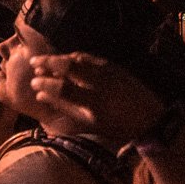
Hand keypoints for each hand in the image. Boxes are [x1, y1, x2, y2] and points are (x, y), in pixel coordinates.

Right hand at [28, 52, 164, 145]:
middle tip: (34, 63)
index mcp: (93, 103)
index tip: (34, 82)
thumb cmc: (117, 126)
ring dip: (60, 57)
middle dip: (48, 62)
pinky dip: (74, 57)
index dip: (45, 83)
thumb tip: (41, 96)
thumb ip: (65, 108)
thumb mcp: (90, 123)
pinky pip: (89, 57)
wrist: (150, 118)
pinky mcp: (114, 66)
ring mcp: (107, 72)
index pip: (63, 88)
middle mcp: (100, 84)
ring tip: (47, 60)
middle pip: (68, 66)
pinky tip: (66, 60)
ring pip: (78, 58)